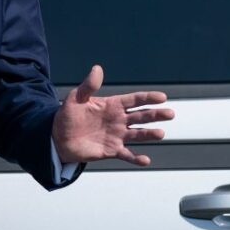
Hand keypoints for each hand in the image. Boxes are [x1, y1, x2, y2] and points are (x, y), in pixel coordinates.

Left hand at [52, 65, 173, 166]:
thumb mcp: (76, 99)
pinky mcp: (112, 150)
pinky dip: (136, 158)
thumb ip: (88, 86)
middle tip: (170, 114)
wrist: (59, 138)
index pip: (134, 100)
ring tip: (160, 134)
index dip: (148, 98)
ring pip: (138, 135)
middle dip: (156, 115)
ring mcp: (117, 136)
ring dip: (150, 134)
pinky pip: (127, 155)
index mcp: (113, 106)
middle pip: (141, 116)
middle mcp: (119, 120)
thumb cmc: (68, 116)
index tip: (162, 97)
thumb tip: (97, 68)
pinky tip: (145, 160)